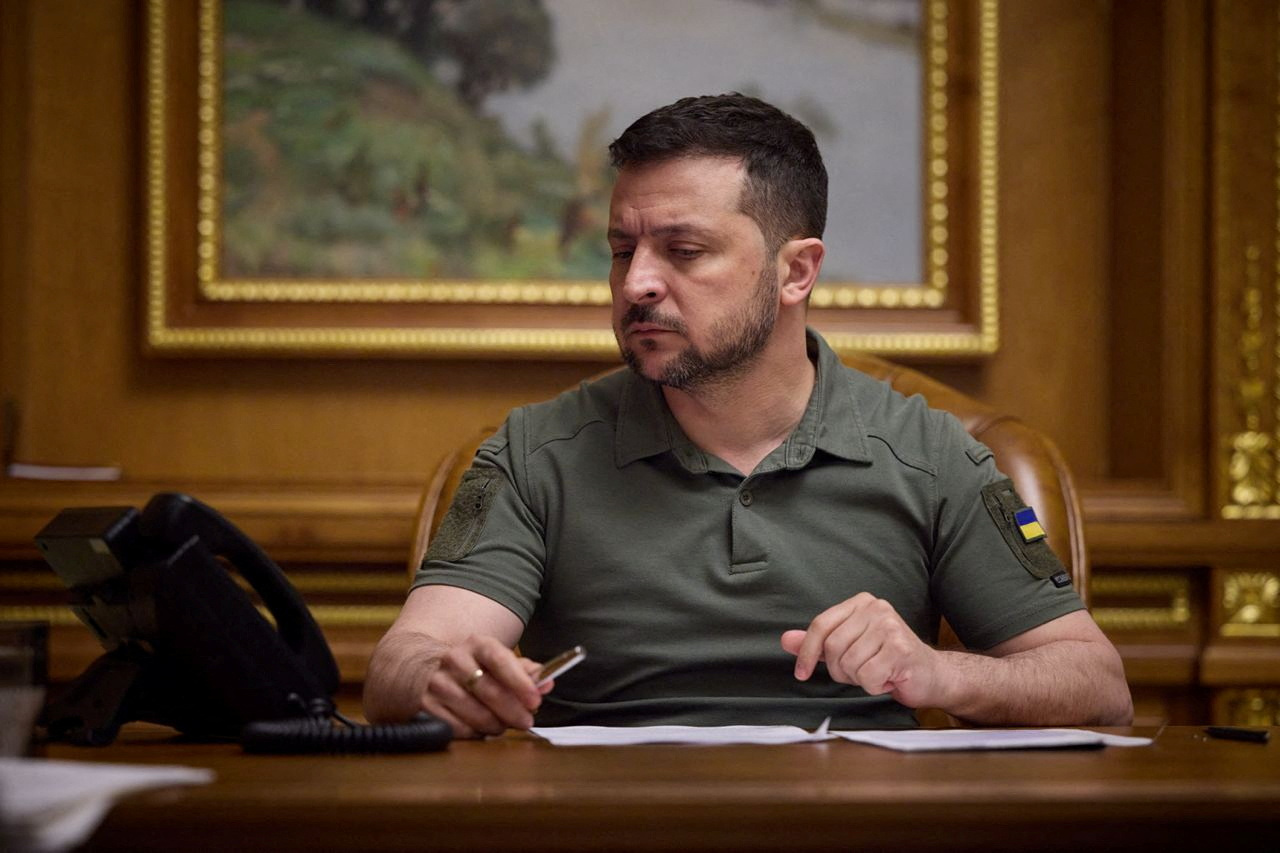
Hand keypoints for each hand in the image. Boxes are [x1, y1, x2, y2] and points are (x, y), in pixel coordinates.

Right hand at [420, 635, 552, 737]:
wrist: (423, 669)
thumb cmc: (471, 668)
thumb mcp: (495, 661)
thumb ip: (523, 671)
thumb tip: (547, 682)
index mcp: (477, 644)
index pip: (500, 659)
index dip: (520, 681)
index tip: (535, 700)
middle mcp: (454, 660)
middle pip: (490, 691)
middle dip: (513, 711)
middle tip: (526, 721)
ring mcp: (437, 683)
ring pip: (475, 713)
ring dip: (495, 725)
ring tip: (502, 725)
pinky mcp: (425, 706)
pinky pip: (458, 728)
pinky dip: (475, 734)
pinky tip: (479, 729)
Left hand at [780, 592, 944, 708]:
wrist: (930, 674)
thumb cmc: (887, 660)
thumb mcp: (848, 648)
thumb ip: (818, 643)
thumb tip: (786, 640)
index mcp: (860, 603)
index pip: (820, 625)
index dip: (807, 652)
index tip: (802, 673)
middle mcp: (876, 608)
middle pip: (832, 647)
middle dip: (841, 670)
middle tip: (860, 671)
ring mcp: (890, 626)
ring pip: (849, 664)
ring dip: (859, 679)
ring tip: (877, 672)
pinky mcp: (900, 648)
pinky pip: (867, 677)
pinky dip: (874, 686)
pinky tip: (888, 678)